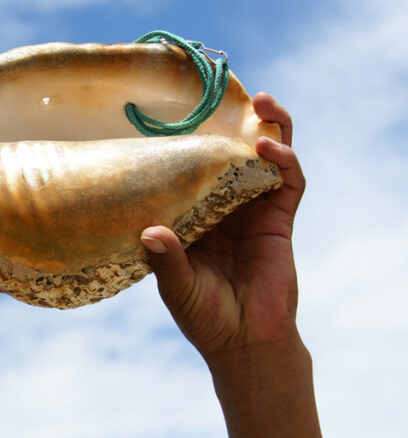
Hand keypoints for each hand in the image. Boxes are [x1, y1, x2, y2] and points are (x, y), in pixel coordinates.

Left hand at [139, 93, 304, 359]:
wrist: (244, 343)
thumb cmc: (203, 317)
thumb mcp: (175, 287)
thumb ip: (166, 260)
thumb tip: (149, 232)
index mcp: (194, 217)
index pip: (190, 172)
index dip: (187, 145)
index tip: (172, 117)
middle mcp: (223, 209)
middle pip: (229, 156)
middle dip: (230, 125)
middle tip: (226, 93)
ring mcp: (254, 213)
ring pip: (265, 160)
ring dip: (267, 129)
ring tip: (263, 102)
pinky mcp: (280, 222)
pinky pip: (288, 183)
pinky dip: (284, 161)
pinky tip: (268, 147)